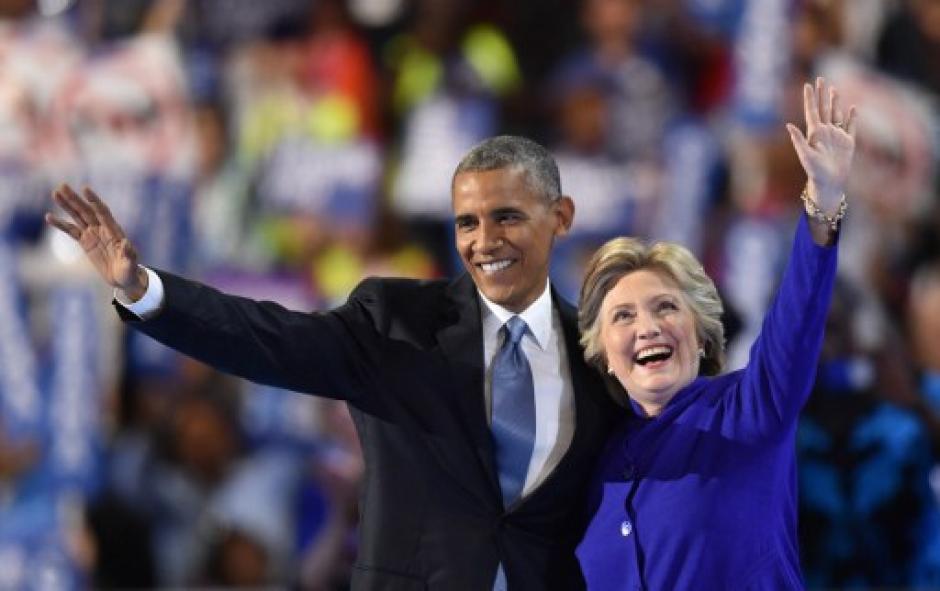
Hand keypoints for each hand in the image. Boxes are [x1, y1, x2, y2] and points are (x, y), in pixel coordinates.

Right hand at [45, 184, 147, 299]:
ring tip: (55, 193)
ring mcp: (93, 234)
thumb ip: (128, 254)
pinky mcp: (85, 242)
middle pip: (87, 211)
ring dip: (66, 205)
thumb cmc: (130, 270)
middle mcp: (103, 229)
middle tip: (62, 186)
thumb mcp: (130, 264)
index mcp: (114, 231)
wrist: (123, 277)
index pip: (103, 212)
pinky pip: (71, 231)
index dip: (94, 201)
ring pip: (78, 216)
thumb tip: (126, 243)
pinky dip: (60, 224)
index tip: (85, 189)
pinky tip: (49, 217)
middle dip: (75, 199)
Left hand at [786, 77, 857, 214]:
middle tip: (820, 78)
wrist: (830, 184)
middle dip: (822, 93)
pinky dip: (852, 117)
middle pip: (824, 108)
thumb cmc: (815, 172)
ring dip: (835, 102)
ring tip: (833, 89)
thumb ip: (798, 139)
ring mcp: (837, 136)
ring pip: (836, 114)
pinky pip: (851, 127)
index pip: (812, 111)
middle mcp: (825, 132)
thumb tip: (788, 125)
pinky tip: (852, 108)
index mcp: (814, 133)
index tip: (808, 84)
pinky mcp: (848, 143)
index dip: (810, 98)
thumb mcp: (805, 155)